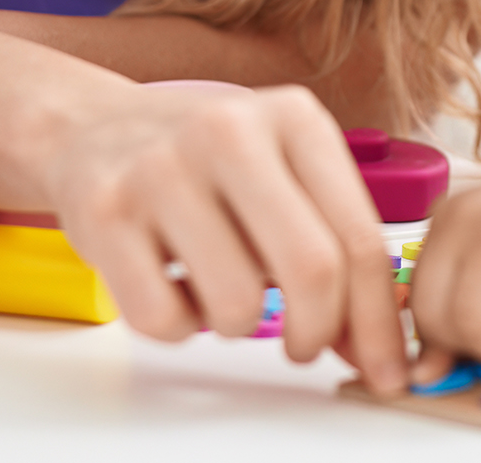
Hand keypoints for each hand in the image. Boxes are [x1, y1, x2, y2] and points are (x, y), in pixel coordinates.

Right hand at [42, 81, 407, 393]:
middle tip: (305, 344)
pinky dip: (179, 325)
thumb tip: (372, 342)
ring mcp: (162, 169)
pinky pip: (164, 319)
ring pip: (236, 305)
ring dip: (238, 325)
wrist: (96, 128)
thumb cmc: (207, 161)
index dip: (376, 317)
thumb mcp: (284, 172)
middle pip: (311, 268)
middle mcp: (230, 131)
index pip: (359, 235)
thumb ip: (332, 245)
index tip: (384, 363)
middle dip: (319, 331)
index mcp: (294, 117)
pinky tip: (175, 286)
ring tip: (222, 288)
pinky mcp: (104, 213)